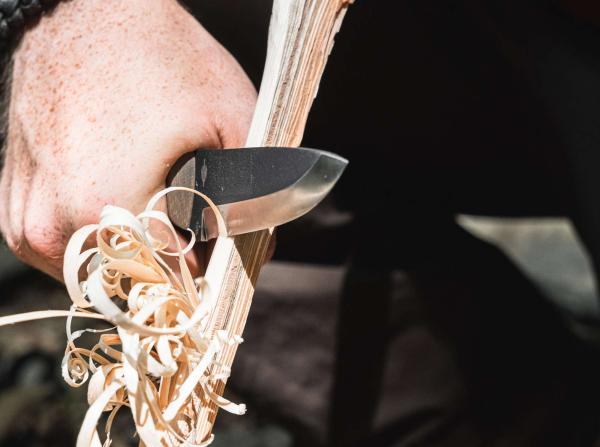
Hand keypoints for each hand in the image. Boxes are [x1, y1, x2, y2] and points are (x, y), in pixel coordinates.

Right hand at [0, 0, 256, 279]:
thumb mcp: (232, 115)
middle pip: (140, 281)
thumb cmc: (161, 57)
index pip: (178, 280)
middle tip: (188, 211)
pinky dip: (101, 239)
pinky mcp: (15, 217)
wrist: (84, 15)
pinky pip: (70, 254)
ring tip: (151, 197)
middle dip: (175, 258)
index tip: (217, 236)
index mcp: (109, 208)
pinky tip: (117, 197)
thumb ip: (255, 194)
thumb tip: (258, 250)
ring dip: (136, 252)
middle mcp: (56, 228)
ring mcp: (28, 227)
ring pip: (104, 272)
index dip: (209, 261)